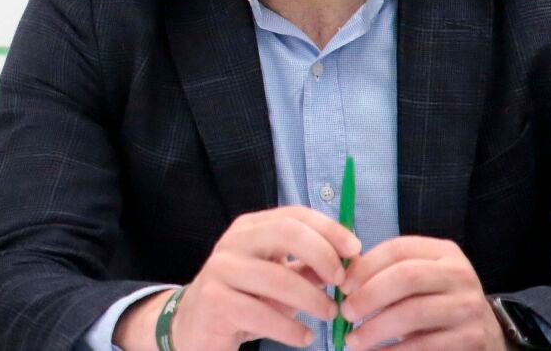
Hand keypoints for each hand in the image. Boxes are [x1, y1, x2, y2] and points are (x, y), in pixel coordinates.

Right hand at [116, 205, 361, 350]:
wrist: (195, 326)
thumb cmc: (245, 299)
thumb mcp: (277, 277)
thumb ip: (308, 266)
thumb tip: (350, 260)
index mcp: (251, 228)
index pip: (295, 215)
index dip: (329, 228)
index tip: (355, 249)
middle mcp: (233, 242)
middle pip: (286, 232)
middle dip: (323, 255)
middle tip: (342, 284)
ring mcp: (220, 270)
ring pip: (278, 277)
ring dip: (313, 299)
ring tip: (329, 315)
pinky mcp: (215, 302)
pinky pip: (263, 313)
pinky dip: (292, 329)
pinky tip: (305, 336)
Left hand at [339, 236, 505, 350]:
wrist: (483, 336)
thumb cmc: (437, 303)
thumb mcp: (419, 280)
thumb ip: (386, 273)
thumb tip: (342, 276)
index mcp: (443, 252)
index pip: (398, 249)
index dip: (365, 267)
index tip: (342, 285)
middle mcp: (459, 275)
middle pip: (406, 277)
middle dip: (369, 295)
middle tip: (345, 313)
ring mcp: (468, 307)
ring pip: (413, 313)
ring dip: (376, 329)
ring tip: (353, 340)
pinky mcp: (470, 338)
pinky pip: (424, 345)